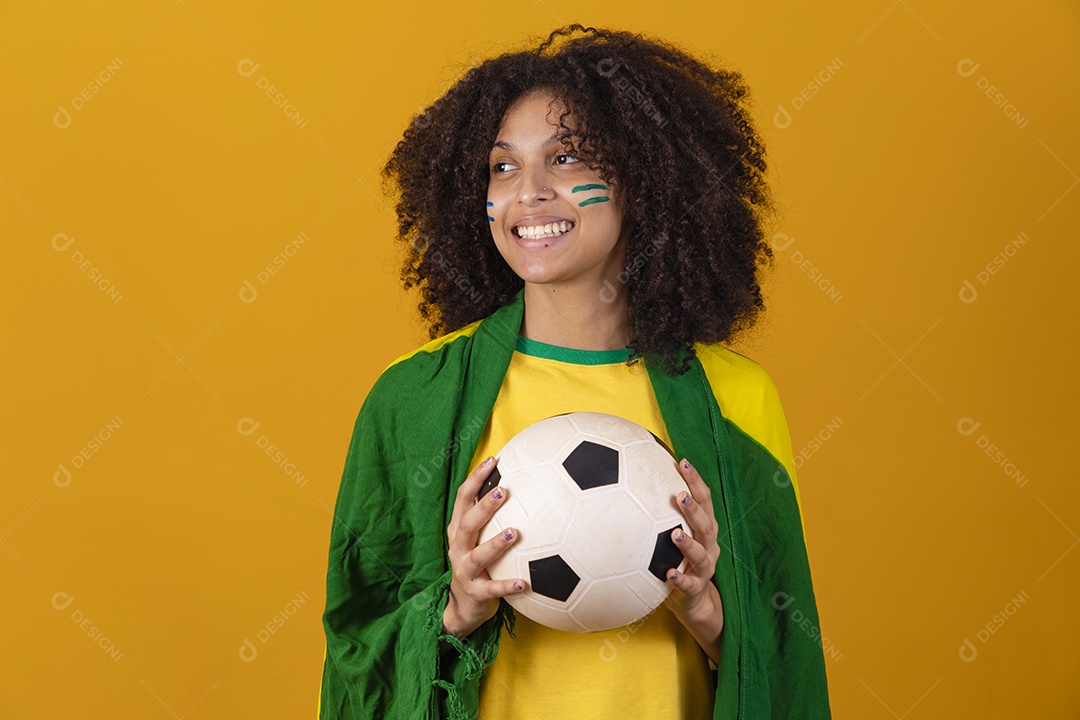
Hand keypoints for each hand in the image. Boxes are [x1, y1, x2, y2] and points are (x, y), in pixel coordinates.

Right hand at [443, 456, 525, 638]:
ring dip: (495, 543)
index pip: (462, 499)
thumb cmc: (478, 564)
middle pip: (467, 523)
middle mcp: (458, 547)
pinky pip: (492, 589)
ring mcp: (464, 570)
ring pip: (477, 555)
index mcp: (458, 530)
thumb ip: (490, 516)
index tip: (493, 461)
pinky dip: (506, 585)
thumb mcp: (478, 538)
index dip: (475, 478)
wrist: (463, 607)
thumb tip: (522, 482)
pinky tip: (523, 583)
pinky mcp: (475, 592)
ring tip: (514, 533)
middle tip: (503, 491)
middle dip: (484, 506)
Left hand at [664, 457, 723, 661]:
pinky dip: (679, 579)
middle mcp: (708, 545)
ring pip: (701, 554)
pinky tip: (668, 574)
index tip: (682, 461)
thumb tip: (629, 481)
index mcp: (703, 529)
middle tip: (680, 494)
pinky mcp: (696, 589)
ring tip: (675, 533)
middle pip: (706, 523)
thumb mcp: (668, 536)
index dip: (695, 480)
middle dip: (694, 507)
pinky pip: (688, 584)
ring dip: (689, 543)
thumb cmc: (676, 560)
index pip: (704, 500)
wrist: (693, 603)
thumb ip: (657, 514)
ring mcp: (704, 568)